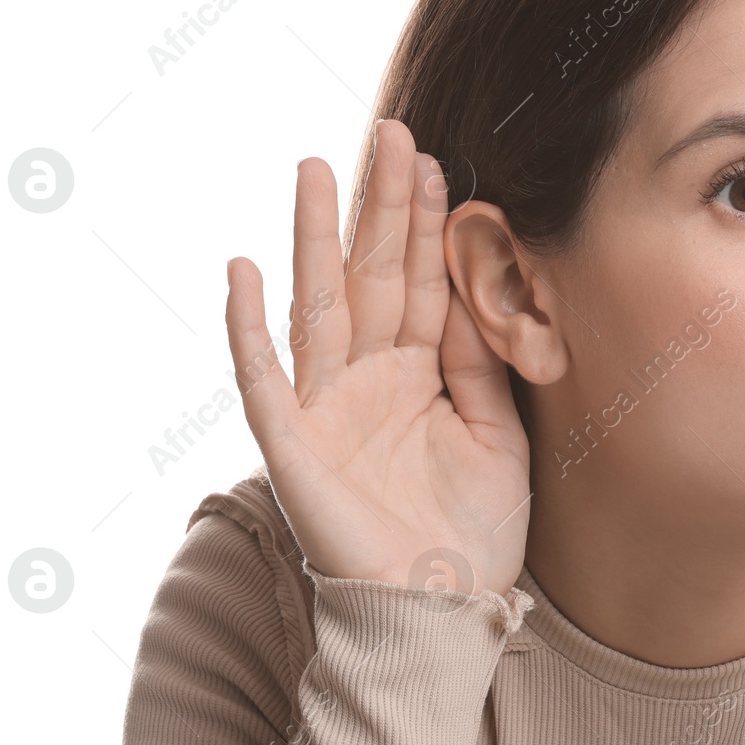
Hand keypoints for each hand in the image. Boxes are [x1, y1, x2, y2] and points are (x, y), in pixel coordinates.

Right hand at [224, 119, 530, 595]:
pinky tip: (243, 270)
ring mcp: (326, 408)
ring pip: (319, 305)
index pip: (419, 283)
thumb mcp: (500, 437)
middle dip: (379, 206)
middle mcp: (368, 381)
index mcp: (417, 377)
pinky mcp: (294, 447)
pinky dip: (248, 327)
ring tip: (315, 167)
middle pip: (370, 275)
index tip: (435, 161)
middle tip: (389, 132)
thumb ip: (484, 367)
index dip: (425, 225)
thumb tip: (480, 291)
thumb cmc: (473, 534)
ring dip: (313, 237)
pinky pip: (265, 379)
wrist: (443, 613)